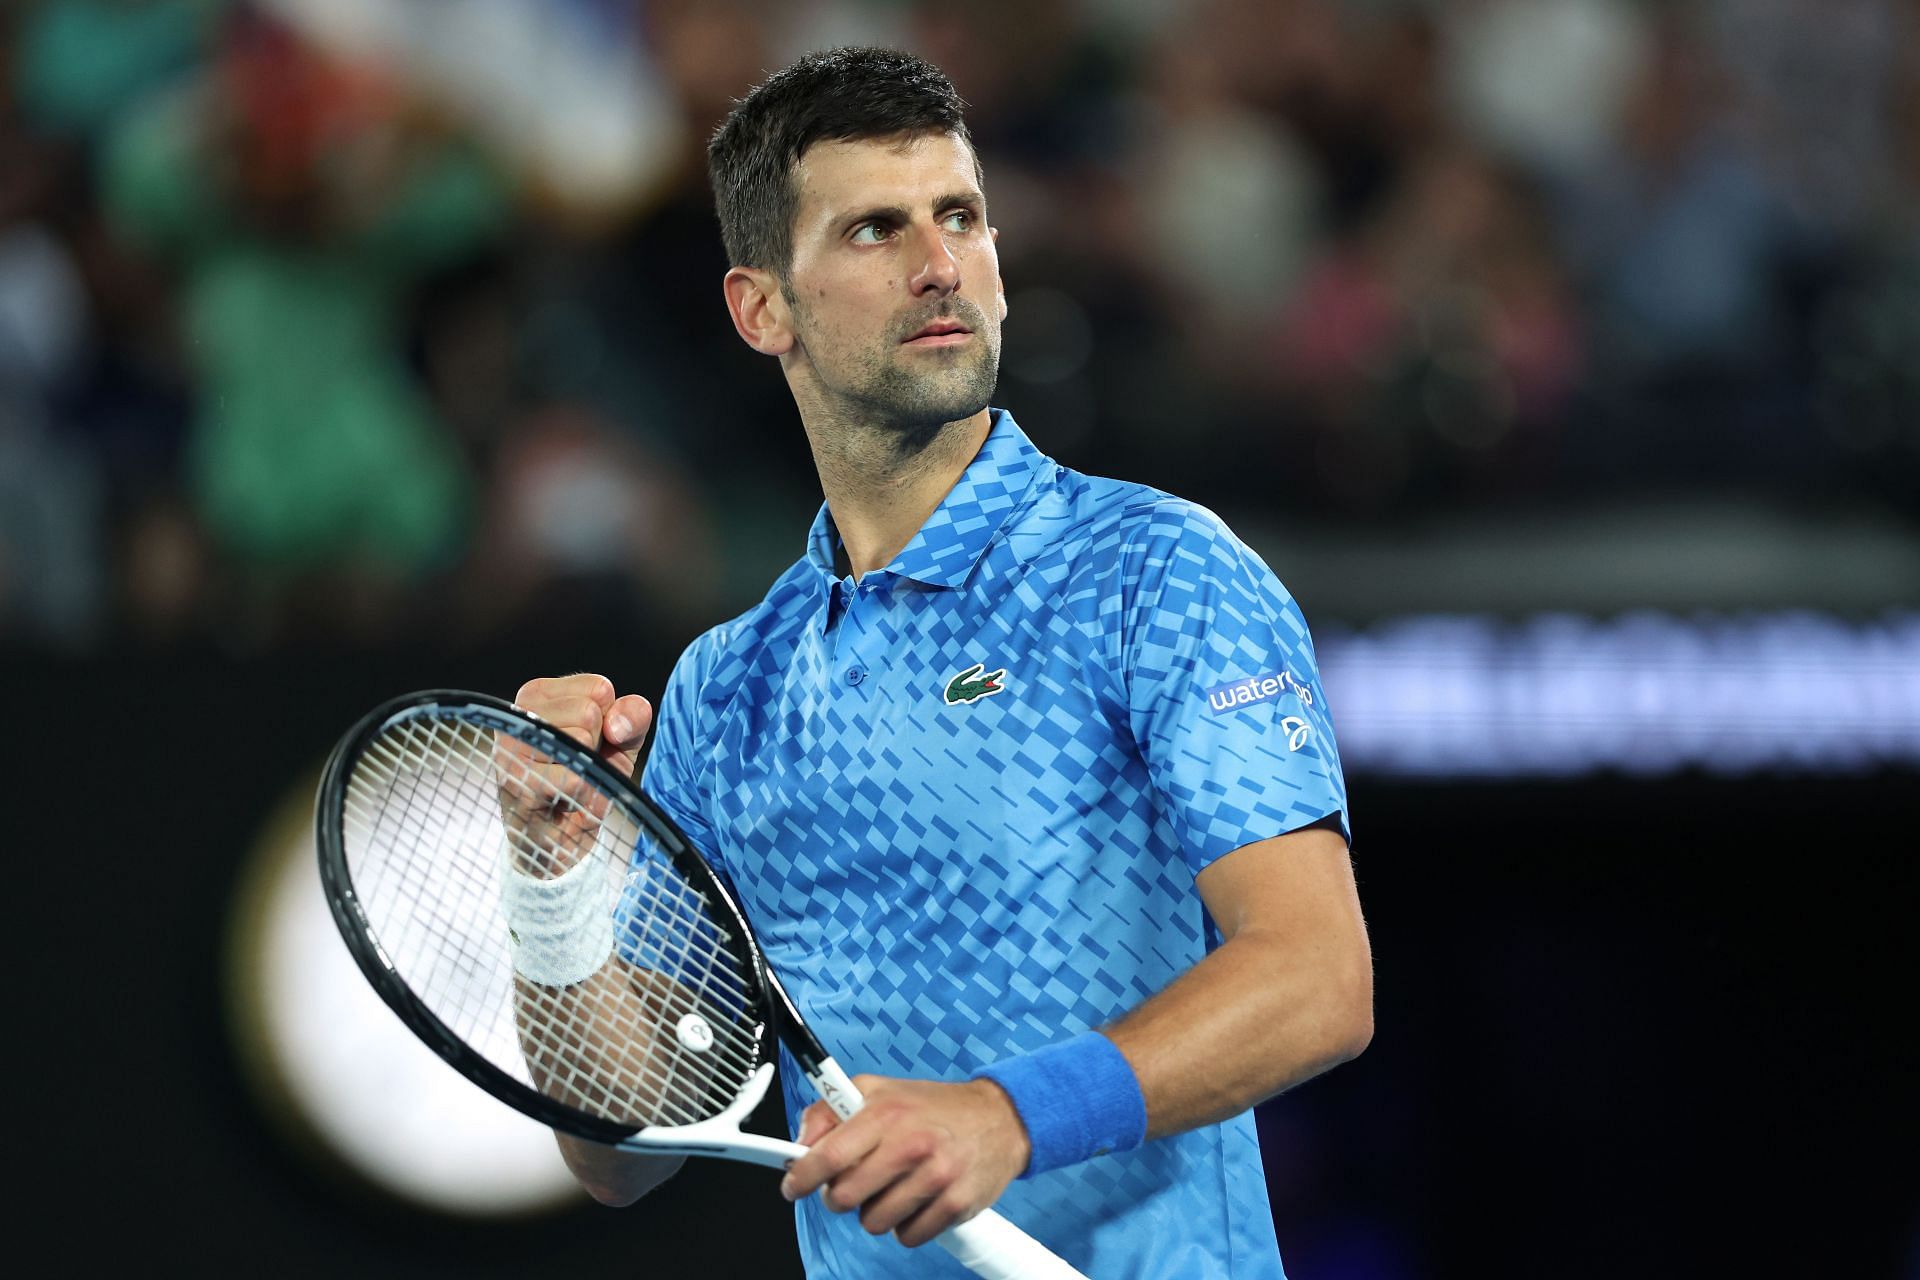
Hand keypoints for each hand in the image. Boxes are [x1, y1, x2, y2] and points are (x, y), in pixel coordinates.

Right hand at [497, 674, 651, 874]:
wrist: (561, 840)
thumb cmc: (588, 779)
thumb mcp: (620, 742)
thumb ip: (632, 716)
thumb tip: (616, 724)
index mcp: (539, 694)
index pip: (600, 688)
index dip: (609, 721)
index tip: (589, 743)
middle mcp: (519, 714)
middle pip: (590, 712)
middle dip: (596, 746)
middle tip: (576, 767)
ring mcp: (512, 749)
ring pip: (581, 739)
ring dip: (589, 772)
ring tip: (569, 782)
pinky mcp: (518, 784)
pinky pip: (576, 778)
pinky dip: (586, 796)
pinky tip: (567, 802)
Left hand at [779, 1075, 1031, 1247]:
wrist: (999, 1118)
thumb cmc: (932, 1107)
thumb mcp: (878, 1090)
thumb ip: (831, 1111)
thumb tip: (800, 1143)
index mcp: (886, 1113)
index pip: (828, 1156)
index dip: (802, 1178)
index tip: (794, 1186)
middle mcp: (911, 1144)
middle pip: (845, 1198)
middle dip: (840, 1196)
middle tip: (852, 1184)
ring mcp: (936, 1176)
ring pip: (873, 1222)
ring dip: (875, 1211)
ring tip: (893, 1187)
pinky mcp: (956, 1204)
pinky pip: (908, 1236)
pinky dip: (906, 1225)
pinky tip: (916, 1200)